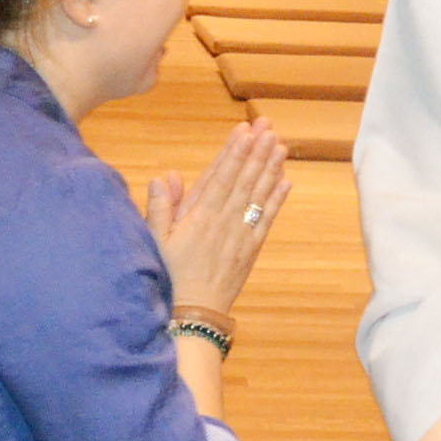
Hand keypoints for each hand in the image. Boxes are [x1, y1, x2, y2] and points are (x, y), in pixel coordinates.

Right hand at [144, 121, 292, 310]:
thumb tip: (164, 177)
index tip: (245, 130)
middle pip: (244, 180)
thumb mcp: (154, 241)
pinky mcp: (251, 248)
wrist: (193, 312)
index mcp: (199, 216)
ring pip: (258, 195)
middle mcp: (224, 221)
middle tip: (269, 127)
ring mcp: (240, 234)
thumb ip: (159, 208)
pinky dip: (276, 200)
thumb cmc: (169, 275)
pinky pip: (266, 219)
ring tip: (280, 146)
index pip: (221, 176)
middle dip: (257, 151)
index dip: (234, 152)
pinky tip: (286, 182)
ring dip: (270, 169)